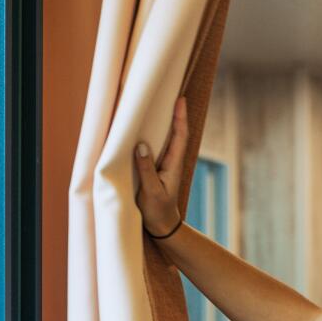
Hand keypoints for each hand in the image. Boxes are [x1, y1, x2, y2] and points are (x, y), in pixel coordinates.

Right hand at [134, 96, 187, 237]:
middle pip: (175, 133)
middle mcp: (171, 162)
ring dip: (165, 123)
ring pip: (166, 140)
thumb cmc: (158, 211)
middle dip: (175, 114)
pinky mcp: (156, 170)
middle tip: (172, 93)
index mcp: (174, 164)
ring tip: (160, 105)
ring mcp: (164, 165)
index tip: (180, 100)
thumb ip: (146, 169)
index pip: (180, 136)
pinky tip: (146, 129)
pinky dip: (154, 136)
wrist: (162, 227)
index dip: (180, 117)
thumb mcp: (151, 191)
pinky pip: (156, 148)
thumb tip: (141, 145)